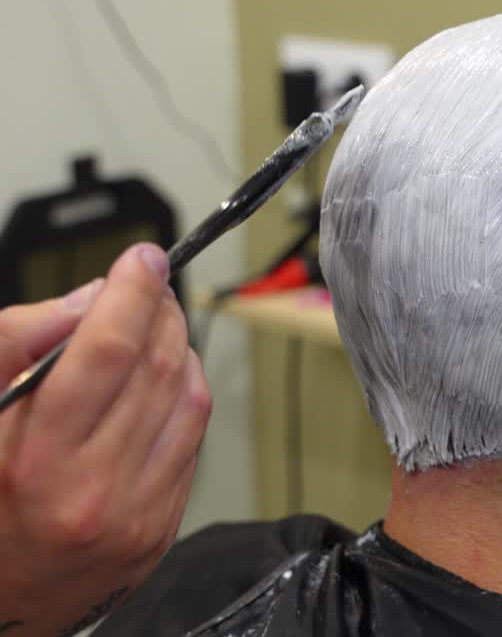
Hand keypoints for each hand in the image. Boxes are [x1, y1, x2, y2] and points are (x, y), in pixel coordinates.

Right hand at [0, 244, 211, 635]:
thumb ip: (21, 342)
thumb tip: (94, 297)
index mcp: (34, 458)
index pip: (108, 350)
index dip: (132, 292)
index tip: (142, 260)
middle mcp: (92, 490)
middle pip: (159, 367)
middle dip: (161, 311)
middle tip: (149, 286)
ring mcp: (136, 514)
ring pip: (190, 397)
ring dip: (181, 347)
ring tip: (154, 329)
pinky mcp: (161, 527)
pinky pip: (194, 439)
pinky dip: (186, 394)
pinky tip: (162, 381)